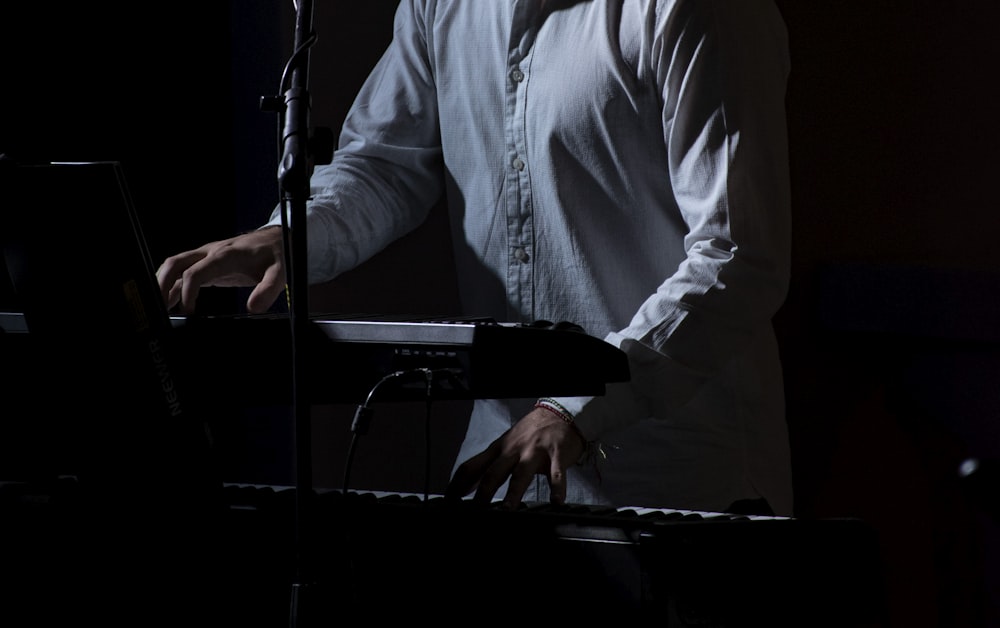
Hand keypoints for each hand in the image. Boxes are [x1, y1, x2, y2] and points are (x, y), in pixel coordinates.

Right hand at [155, 226, 285, 313]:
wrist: (276, 239)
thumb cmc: (276, 254)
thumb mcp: (279, 272)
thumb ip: (268, 290)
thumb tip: (253, 308)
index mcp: (225, 255)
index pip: (195, 272)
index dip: (187, 292)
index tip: (189, 312)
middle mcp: (211, 253)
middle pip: (175, 264)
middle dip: (161, 284)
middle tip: (158, 308)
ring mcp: (207, 257)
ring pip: (175, 266)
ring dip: (163, 284)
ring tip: (159, 308)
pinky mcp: (208, 264)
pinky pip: (184, 273)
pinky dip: (175, 287)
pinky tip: (171, 303)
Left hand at [445, 406, 586, 508]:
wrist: (558, 414)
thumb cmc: (530, 432)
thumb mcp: (505, 444)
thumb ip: (488, 465)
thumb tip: (467, 485)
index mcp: (499, 449)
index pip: (472, 466)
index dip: (459, 483)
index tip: (451, 500)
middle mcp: (514, 450)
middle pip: (494, 472)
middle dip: (483, 492)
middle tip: (477, 511)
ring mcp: (535, 452)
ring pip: (521, 473)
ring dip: (514, 491)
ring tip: (509, 507)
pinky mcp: (556, 455)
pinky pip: (556, 474)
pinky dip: (557, 488)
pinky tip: (556, 502)